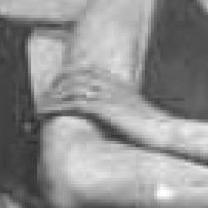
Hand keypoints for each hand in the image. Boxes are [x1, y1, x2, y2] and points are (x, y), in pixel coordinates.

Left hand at [39, 67, 169, 150]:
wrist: (168, 134)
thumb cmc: (158, 131)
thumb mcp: (140, 118)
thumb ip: (127, 115)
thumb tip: (123, 123)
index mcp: (120, 87)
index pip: (89, 73)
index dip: (70, 78)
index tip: (57, 86)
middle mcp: (112, 88)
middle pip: (76, 78)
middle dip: (57, 85)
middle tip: (43, 96)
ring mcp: (108, 97)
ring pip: (71, 89)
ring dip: (53, 97)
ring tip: (39, 106)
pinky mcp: (105, 110)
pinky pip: (74, 104)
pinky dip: (57, 107)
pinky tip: (46, 113)